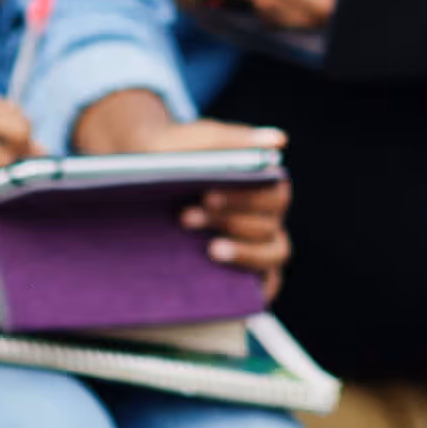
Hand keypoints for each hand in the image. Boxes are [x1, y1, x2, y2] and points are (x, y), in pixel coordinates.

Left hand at [75, 96, 292, 299]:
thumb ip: (236, 139)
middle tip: (186, 217)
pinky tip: (225, 283)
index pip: (273, 195)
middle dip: (230, 223)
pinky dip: (257, 288)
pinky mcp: (247, 271)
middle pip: (269, 225)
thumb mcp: (199, 140)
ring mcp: (260, 244)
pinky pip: (265, 284)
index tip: (207, 197)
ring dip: (244, 252)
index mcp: (265, 183)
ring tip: (208, 250)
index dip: (244, 200)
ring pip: (273, 254)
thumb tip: (280, 141)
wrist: (146, 173)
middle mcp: (269, 215)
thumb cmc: (180, 152)